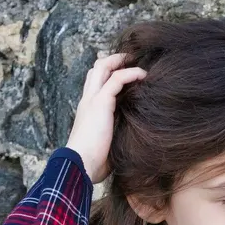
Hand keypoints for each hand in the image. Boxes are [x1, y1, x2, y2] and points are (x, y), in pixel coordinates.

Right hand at [65, 52, 146, 184]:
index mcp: (88, 109)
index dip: (109, 74)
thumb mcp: (107, 143)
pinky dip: (131, 73)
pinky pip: (117, 79)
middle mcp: (88, 100)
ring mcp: (92, 99)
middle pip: (96, 68)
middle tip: (132, 60)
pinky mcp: (101, 103)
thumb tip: (133, 140)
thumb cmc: (93, 162)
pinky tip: (143, 75)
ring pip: (102, 67)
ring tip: (139, 62)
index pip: (95, 82)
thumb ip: (116, 134)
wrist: (80, 165)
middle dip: (114, 60)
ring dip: (121, 61)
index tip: (128, 73)